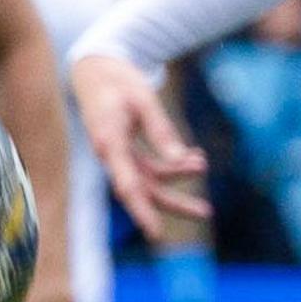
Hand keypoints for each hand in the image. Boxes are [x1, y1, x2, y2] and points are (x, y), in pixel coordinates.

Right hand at [70, 51, 207, 237]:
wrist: (94, 69)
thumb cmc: (116, 81)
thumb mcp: (143, 100)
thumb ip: (161, 131)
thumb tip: (181, 160)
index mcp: (109, 144)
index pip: (127, 185)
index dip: (142, 211)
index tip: (155, 232)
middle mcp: (111, 156)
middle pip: (143, 190)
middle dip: (174, 202)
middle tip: (206, 212)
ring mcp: (118, 156)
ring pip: (149, 181)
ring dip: (177, 179)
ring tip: (203, 171)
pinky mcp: (125, 151)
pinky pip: (150, 166)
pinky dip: (172, 164)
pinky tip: (194, 157)